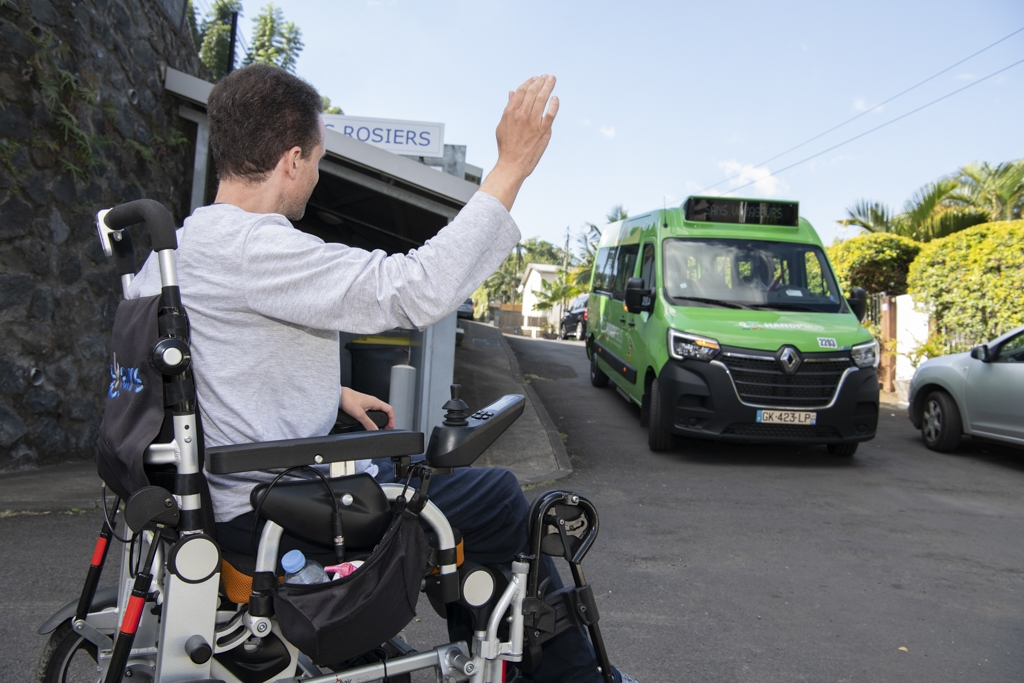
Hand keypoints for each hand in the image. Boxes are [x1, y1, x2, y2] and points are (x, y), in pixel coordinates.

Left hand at [340, 387, 394, 430]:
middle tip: (384, 429)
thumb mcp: (359, 414)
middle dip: (387, 421)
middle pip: (385, 412)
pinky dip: (374, 419)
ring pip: (379, 412)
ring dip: (380, 420)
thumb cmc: (347, 400)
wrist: (338, 395)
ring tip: (378, 427)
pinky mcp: (363, 405)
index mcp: (375, 402)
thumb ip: (368, 423)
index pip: (389, 410)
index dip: (392, 419)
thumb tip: (375, 430)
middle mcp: (373, 402)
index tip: (390, 427)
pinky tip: (370, 423)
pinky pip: (373, 412)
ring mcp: (368, 403)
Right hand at [480, 74, 558, 211]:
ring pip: (543, 99)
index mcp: (510, 112)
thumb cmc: (506, 146)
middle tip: (547, 76)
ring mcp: (533, 122)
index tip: (535, 78)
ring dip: (548, 87)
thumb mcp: (502, 125)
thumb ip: (508, 108)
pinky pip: (551, 113)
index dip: (529, 82)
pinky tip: (556, 98)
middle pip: (533, 92)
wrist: (512, 164)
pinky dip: (554, 104)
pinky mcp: (543, 131)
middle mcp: (522, 115)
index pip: (521, 91)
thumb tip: (511, 93)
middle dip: (541, 81)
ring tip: (552, 80)